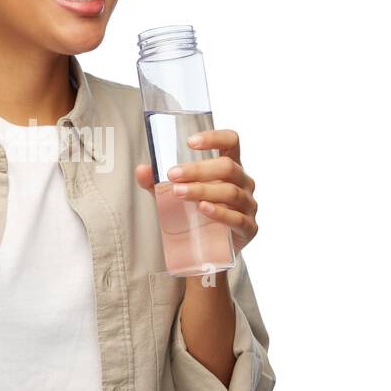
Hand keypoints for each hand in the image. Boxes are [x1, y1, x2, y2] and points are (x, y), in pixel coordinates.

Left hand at [135, 128, 258, 253]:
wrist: (211, 253)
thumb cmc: (197, 216)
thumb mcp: (175, 196)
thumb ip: (157, 184)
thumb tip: (141, 170)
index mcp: (230, 168)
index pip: (231, 142)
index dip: (215, 137)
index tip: (190, 142)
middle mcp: (244, 183)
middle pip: (228, 167)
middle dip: (198, 169)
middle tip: (172, 174)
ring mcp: (249, 205)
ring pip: (230, 191)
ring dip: (203, 190)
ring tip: (179, 192)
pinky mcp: (249, 228)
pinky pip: (237, 218)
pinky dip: (220, 213)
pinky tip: (203, 209)